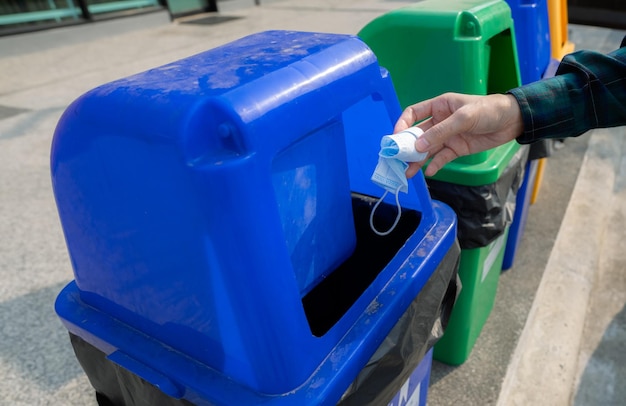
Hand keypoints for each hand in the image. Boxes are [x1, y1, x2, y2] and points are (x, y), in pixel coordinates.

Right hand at [394, 93, 523, 176]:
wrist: (513, 121)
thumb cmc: (489, 110)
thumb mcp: (464, 118)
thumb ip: (440, 132)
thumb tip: (418, 146)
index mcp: (439, 106)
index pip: (413, 114)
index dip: (402, 124)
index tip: (395, 138)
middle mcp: (440, 121)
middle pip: (417, 135)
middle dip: (407, 147)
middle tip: (397, 160)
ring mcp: (448, 136)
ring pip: (427, 149)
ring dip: (418, 160)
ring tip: (408, 173)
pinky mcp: (457, 148)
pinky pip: (442, 158)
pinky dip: (435, 165)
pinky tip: (429, 172)